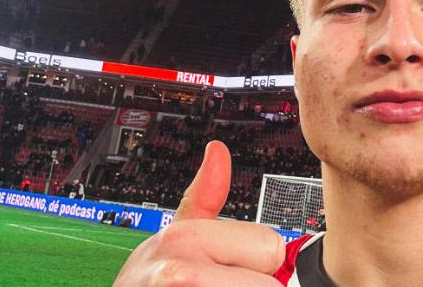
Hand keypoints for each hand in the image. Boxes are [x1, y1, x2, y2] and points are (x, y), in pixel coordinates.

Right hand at [113, 141, 285, 286]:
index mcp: (188, 237)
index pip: (271, 247)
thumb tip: (217, 148)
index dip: (258, 263)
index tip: (231, 268)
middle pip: (269, 284)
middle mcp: (180, 272)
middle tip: (219, 285)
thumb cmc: (151, 281)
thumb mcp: (177, 233)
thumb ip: (205, 194)